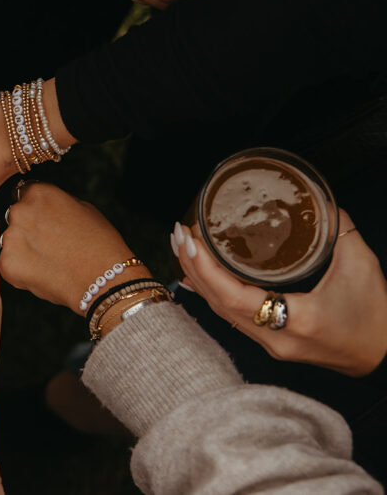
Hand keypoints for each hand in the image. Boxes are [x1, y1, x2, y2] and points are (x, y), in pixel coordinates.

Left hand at [0, 183, 149, 312]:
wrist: (103, 279)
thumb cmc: (99, 243)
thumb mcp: (82, 208)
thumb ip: (56, 202)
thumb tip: (44, 206)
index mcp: (39, 193)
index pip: (24, 195)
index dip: (35, 210)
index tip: (45, 222)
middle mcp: (20, 211)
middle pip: (15, 218)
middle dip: (27, 229)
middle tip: (49, 245)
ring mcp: (11, 238)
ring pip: (10, 242)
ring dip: (22, 250)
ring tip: (49, 262)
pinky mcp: (7, 264)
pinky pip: (8, 265)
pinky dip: (21, 271)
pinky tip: (43, 274)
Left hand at [174, 211, 386, 375]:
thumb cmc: (379, 316)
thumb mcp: (361, 265)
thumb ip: (337, 229)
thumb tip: (318, 202)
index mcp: (296, 320)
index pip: (233, 296)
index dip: (206, 268)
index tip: (190, 239)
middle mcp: (276, 338)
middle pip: (218, 304)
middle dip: (193, 267)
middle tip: (179, 234)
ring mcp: (272, 344)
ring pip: (222, 312)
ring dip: (199, 279)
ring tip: (183, 248)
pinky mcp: (274, 343)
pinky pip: (232, 318)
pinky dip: (213, 294)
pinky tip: (199, 277)